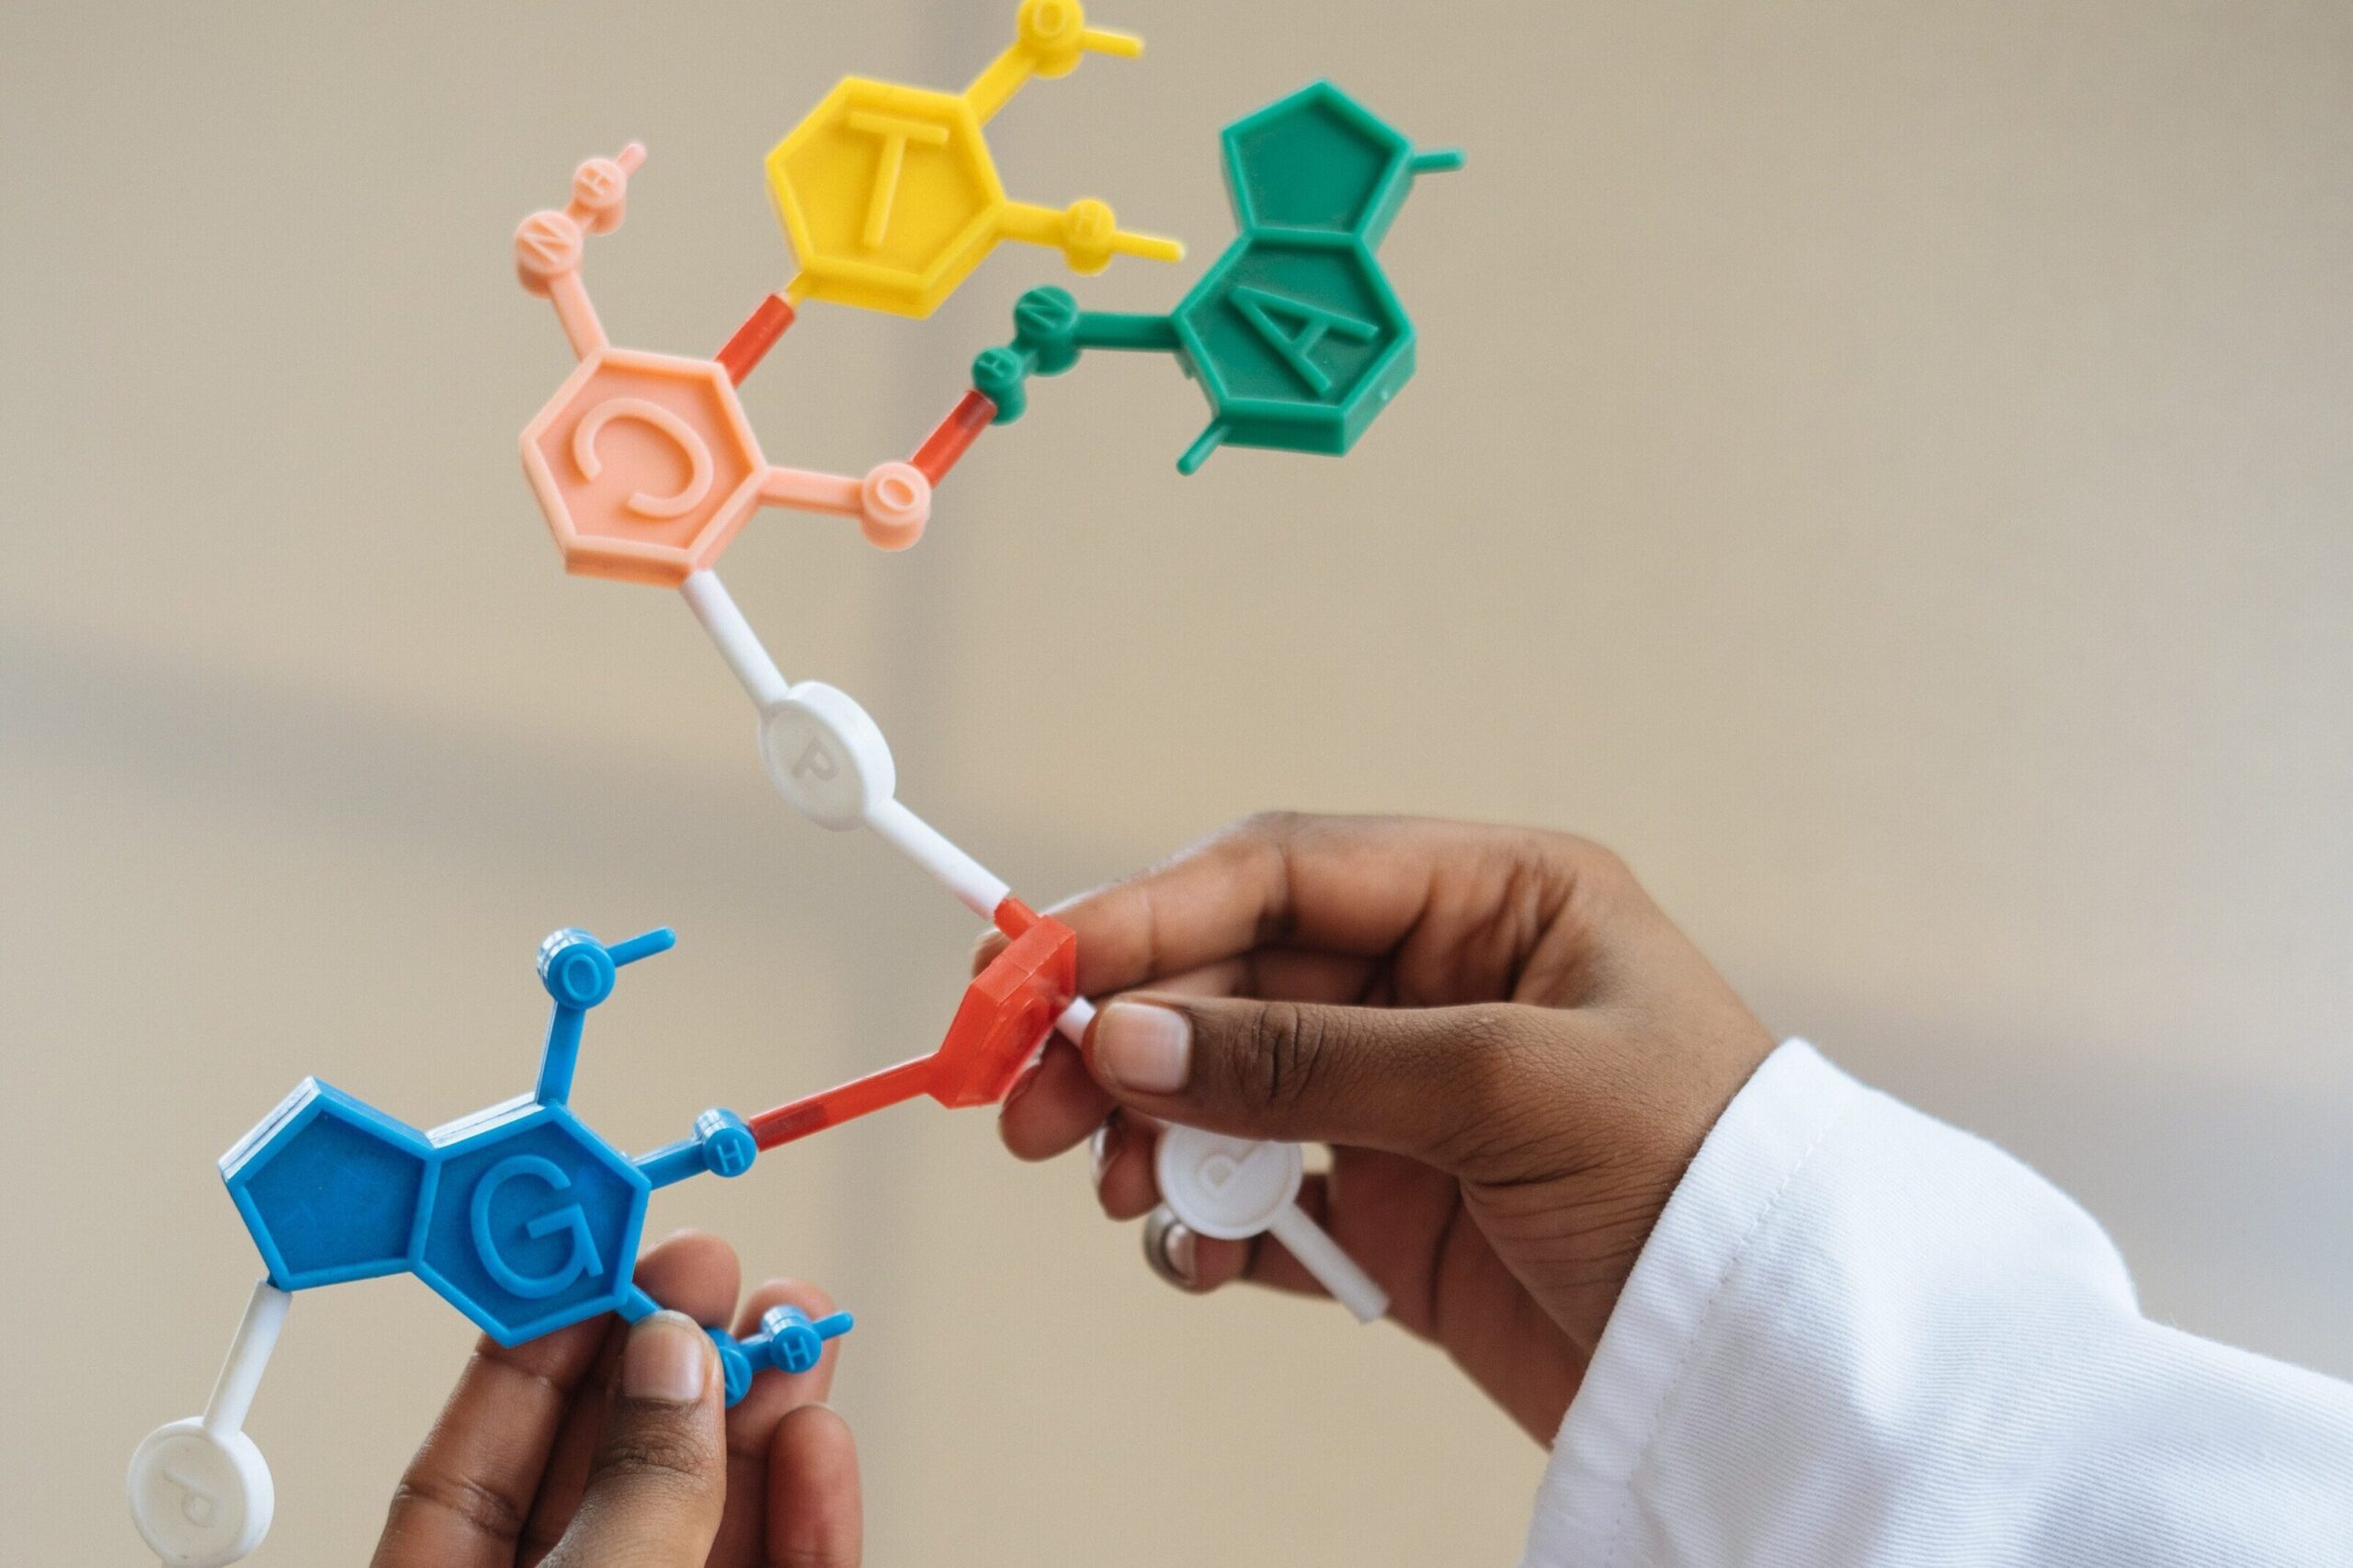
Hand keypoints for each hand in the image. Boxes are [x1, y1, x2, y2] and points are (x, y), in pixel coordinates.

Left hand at [371, 1231, 858, 1567]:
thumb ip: (628, 1498)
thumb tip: (672, 1359)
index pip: (472, 1467)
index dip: (539, 1351)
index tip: (600, 1257)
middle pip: (606, 1477)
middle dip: (672, 1364)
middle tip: (716, 1270)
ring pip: (706, 1522)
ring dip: (760, 1423)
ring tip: (798, 1330)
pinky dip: (810, 1521)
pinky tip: (822, 1445)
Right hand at [991, 813, 1775, 1441]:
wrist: (1777, 1368)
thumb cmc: (1696, 1176)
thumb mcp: (1504, 1086)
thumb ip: (1306, 1061)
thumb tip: (1130, 1039)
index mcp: (1491, 900)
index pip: (1281, 874)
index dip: (1147, 913)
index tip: (1037, 972)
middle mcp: (1440, 987)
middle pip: (1233, 983)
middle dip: (1128, 1041)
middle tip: (1028, 1108)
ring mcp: (1411, 1102)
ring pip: (1231, 1091)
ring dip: (1160, 1139)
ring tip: (1129, 1200)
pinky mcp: (1398, 1212)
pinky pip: (1264, 1199)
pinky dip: (1213, 1230)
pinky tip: (1200, 1262)